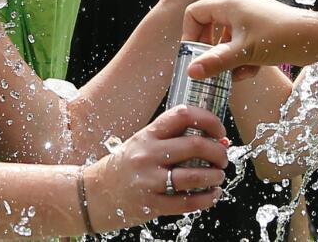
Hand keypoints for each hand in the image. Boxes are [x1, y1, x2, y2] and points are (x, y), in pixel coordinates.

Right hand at [83, 106, 226, 231]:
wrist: (95, 193)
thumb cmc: (127, 165)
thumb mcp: (144, 143)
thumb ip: (175, 139)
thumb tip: (218, 141)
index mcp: (148, 134)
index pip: (183, 114)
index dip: (209, 120)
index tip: (220, 132)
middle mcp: (147, 154)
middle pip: (195, 145)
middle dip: (218, 152)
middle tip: (223, 158)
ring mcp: (148, 180)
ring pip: (195, 175)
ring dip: (215, 176)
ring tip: (218, 177)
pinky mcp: (151, 204)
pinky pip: (187, 202)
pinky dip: (207, 198)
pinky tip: (212, 195)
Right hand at [183, 0, 317, 80]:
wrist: (316, 37)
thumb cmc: (280, 37)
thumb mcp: (244, 53)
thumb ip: (215, 62)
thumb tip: (190, 71)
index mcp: (228, 3)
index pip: (194, 13)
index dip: (190, 35)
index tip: (193, 56)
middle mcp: (237, 4)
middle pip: (210, 26)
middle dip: (211, 50)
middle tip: (211, 67)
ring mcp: (249, 15)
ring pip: (227, 38)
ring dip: (229, 58)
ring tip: (237, 73)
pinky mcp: (260, 26)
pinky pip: (242, 41)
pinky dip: (243, 57)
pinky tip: (252, 71)